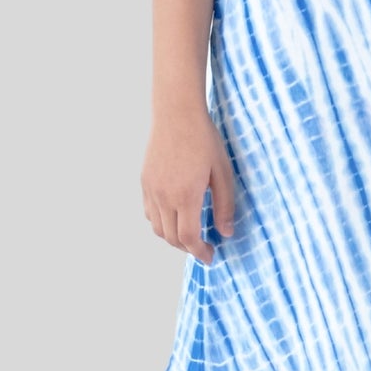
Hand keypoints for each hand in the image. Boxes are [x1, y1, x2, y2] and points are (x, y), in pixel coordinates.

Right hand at [142, 110, 236, 265]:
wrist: (177, 114)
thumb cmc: (204, 141)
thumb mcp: (222, 173)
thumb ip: (224, 205)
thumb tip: (226, 233)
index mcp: (186, 196)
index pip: (189, 238)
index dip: (200, 252)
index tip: (211, 256)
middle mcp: (164, 196)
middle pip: (172, 238)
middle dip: (188, 248)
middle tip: (204, 247)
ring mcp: (151, 189)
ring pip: (157, 228)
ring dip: (173, 238)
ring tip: (190, 235)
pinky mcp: (145, 182)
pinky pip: (150, 213)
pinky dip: (161, 223)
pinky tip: (175, 217)